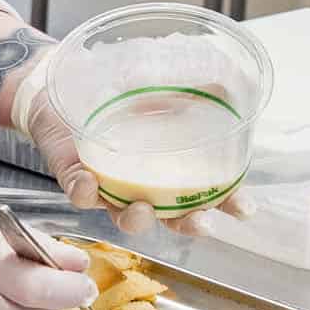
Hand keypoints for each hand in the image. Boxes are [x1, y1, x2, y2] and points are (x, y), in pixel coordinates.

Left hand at [12, 51, 239, 235]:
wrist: (62, 88)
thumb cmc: (115, 93)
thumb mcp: (159, 87)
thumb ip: (191, 89)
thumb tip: (227, 84)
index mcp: (170, 168)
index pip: (207, 193)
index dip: (229, 204)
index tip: (246, 208)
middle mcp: (143, 184)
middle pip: (172, 217)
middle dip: (189, 225)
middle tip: (201, 222)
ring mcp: (109, 186)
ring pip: (126, 217)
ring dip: (137, 219)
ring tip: (143, 208)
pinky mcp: (75, 178)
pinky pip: (81, 194)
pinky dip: (86, 192)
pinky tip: (90, 182)